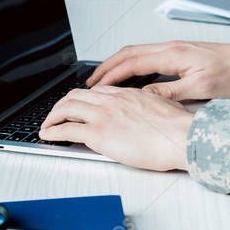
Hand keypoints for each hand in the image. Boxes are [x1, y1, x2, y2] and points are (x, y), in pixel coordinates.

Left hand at [39, 86, 193, 170]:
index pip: (96, 92)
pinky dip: (53, 131)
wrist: (182, 137)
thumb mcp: (164, 108)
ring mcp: (103, 115)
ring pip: (66, 109)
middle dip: (61, 106)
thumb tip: (148, 113)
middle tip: (56, 115)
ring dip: (52, 117)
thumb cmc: (179, 129)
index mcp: (127, 95)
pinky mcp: (99, 133)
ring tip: (46, 126)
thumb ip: (150, 107)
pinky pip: (67, 130)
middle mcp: (112, 101)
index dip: (82, 98)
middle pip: (76, 96)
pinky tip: (48, 136)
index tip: (77, 105)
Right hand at [85, 38, 229, 100]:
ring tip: (104, 79)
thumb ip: (169, 92)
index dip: (111, 75)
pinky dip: (132, 64)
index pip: (132, 63)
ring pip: (137, 53)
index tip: (95, 86)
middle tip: (90, 83)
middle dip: (106, 68)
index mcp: (172, 55)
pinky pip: (148, 56)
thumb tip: (143, 97)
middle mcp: (170, 48)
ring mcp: (174, 49)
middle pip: (128, 54)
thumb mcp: (200, 89)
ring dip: (118, 65)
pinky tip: (130, 75)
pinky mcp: (180, 53)